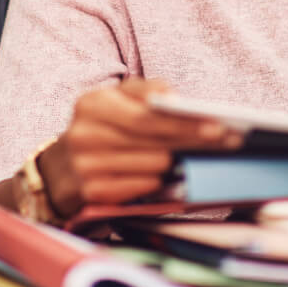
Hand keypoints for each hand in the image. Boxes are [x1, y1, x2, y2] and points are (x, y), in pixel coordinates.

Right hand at [36, 78, 242, 217]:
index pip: (147, 115)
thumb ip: (146, 92)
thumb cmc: (101, 129)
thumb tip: (172, 99)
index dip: (184, 121)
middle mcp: (84, 134)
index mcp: (93, 104)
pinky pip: (139, 188)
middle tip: (228, 141)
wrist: (59, 169)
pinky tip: (166, 177)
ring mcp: (84, 167)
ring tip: (197, 157)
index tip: (217, 125)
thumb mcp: (116, 101)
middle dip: (193, 141)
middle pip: (153, 141)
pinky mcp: (89, 194)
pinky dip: (157, 183)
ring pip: (151, 166)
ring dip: (176, 163)